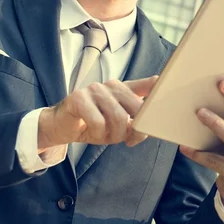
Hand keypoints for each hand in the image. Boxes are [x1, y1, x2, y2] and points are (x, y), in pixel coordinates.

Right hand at [37, 76, 157, 151]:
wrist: (61, 127)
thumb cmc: (93, 125)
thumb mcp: (117, 124)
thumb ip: (133, 121)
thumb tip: (148, 125)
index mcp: (121, 89)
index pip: (143, 85)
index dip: (155, 85)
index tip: (162, 82)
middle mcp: (110, 85)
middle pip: (136, 107)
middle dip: (135, 130)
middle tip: (128, 141)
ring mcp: (94, 89)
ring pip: (118, 117)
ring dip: (115, 135)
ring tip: (106, 137)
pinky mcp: (78, 98)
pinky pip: (99, 122)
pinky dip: (98, 134)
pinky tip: (91, 132)